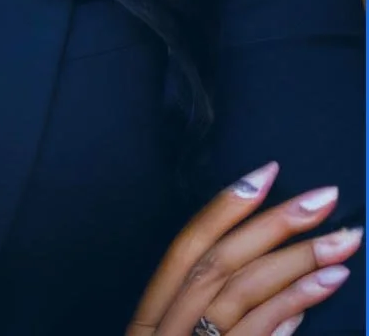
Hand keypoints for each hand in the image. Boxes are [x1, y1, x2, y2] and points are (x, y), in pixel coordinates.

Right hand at [126, 160, 361, 335]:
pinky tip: (324, 284)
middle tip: (322, 199)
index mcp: (150, 317)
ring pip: (244, 291)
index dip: (224, 206)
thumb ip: (225, 326)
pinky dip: (291, 304)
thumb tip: (288, 302)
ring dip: (297, 262)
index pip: (186, 247)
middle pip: (220, 262)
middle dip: (273, 224)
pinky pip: (259, 331)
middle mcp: (166, 327)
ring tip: (341, 242)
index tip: (265, 172)